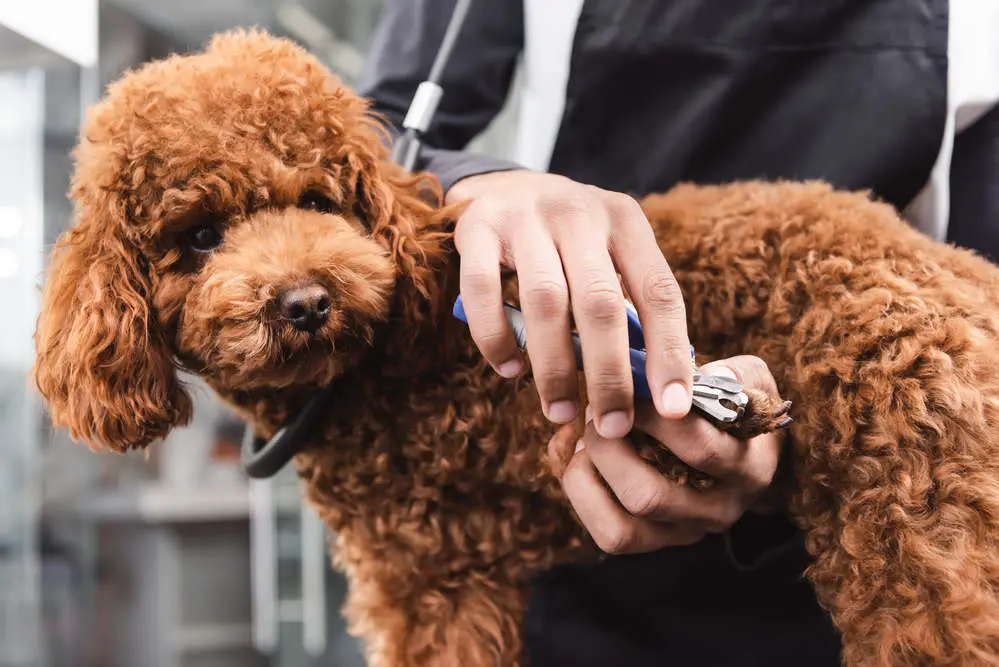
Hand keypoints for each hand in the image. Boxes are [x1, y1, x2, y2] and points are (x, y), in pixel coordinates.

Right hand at [447, 170, 692, 438]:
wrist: (500, 186)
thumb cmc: (566, 242)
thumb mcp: (606, 256)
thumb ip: (627, 309)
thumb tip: (652, 389)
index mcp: (625, 221)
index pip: (659, 291)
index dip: (670, 353)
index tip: (674, 408)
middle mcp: (579, 213)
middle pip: (601, 303)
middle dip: (609, 374)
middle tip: (612, 426)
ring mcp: (525, 217)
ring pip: (546, 301)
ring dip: (553, 367)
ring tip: (558, 410)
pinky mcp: (476, 228)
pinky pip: (483, 291)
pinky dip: (496, 336)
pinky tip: (508, 369)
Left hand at [547, 356, 783, 553]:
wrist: (746, 447)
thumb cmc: (737, 405)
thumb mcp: (749, 379)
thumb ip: (735, 373)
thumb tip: (713, 375)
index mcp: (748, 468)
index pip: (697, 448)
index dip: (652, 416)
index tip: (629, 387)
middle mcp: (720, 510)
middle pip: (648, 496)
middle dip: (608, 448)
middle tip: (595, 413)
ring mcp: (687, 532)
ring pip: (623, 527)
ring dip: (591, 475)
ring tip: (585, 438)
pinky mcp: (657, 541)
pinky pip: (611, 535)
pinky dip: (585, 496)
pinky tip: (585, 460)